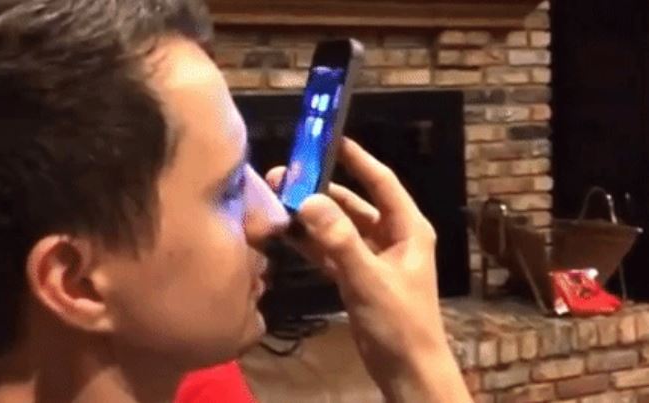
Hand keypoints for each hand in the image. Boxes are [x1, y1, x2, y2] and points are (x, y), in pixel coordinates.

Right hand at [265, 138, 469, 402]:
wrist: (407, 369)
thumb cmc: (400, 321)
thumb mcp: (369, 278)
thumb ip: (339, 240)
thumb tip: (309, 200)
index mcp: (408, 229)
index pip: (382, 183)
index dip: (359, 159)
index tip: (332, 139)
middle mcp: (391, 237)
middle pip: (354, 204)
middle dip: (322, 191)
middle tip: (286, 177)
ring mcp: (373, 258)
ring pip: (340, 228)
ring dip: (313, 217)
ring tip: (279, 201)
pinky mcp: (358, 277)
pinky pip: (332, 251)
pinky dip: (313, 243)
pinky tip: (287, 234)